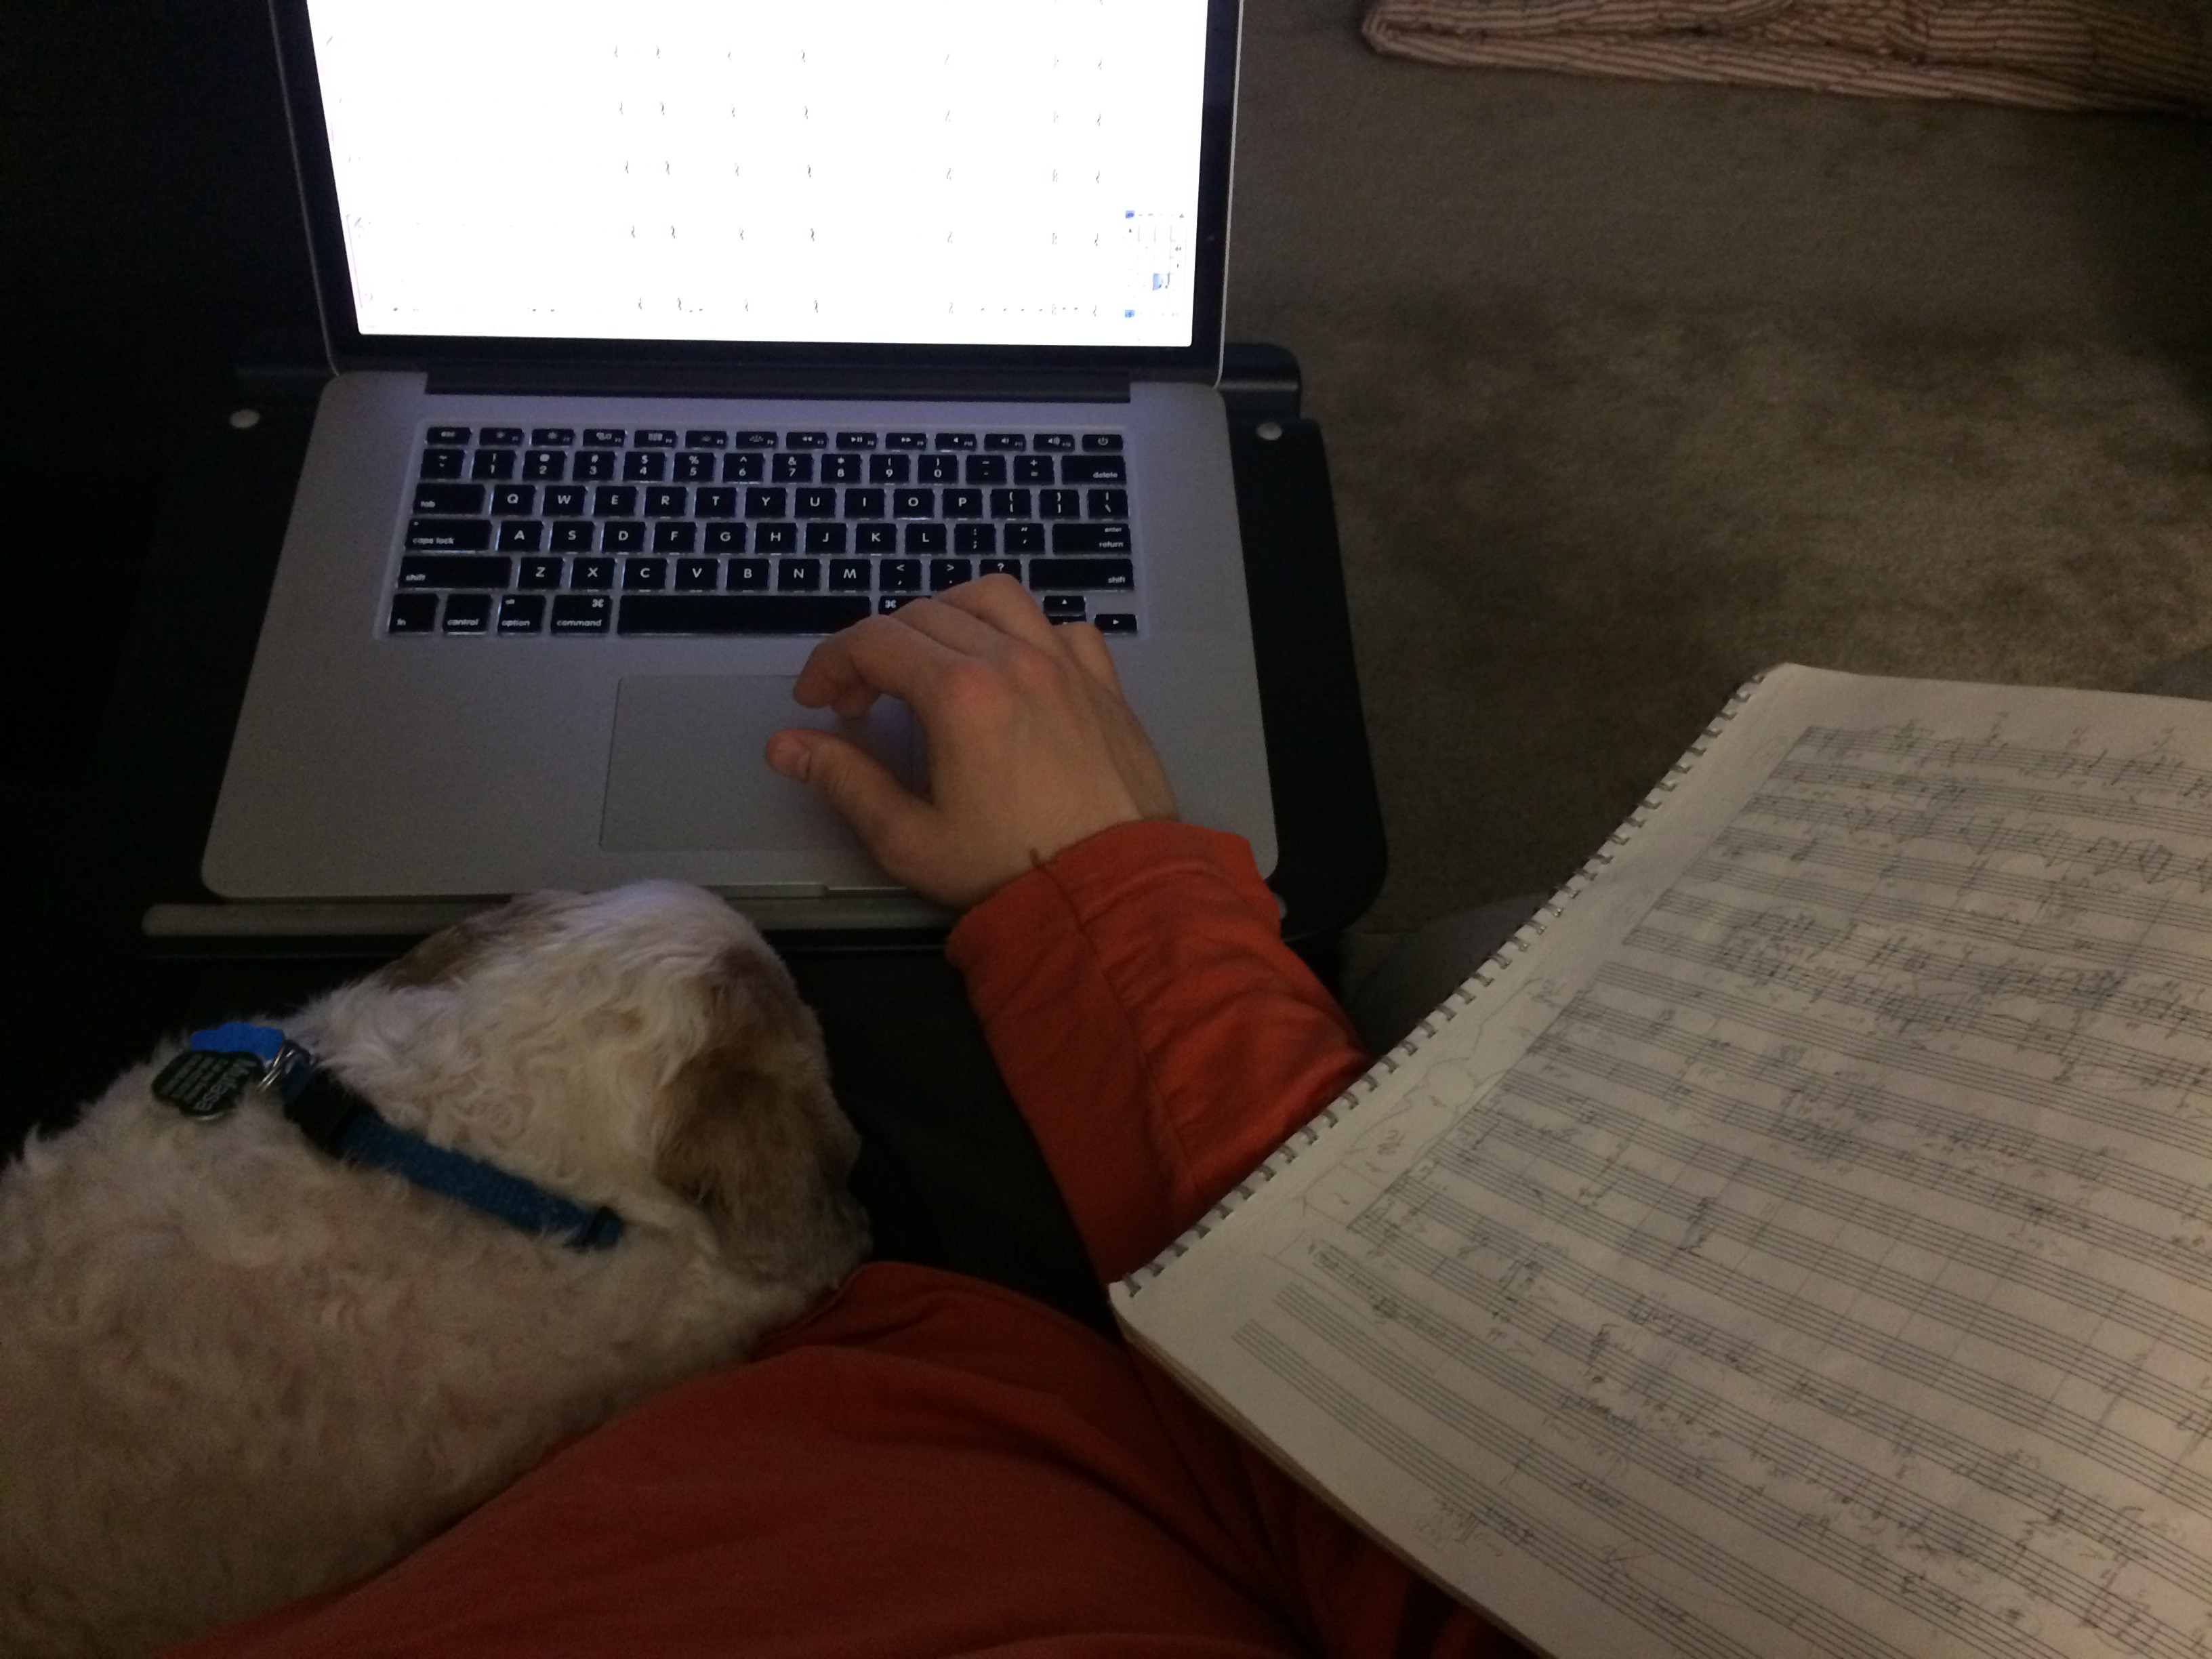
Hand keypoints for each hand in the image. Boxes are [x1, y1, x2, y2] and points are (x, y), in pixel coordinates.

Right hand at [765, 576, 1176, 909]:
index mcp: (960, 691)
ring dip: (947, 616)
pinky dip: (1024, 632)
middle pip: (925, 613)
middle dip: (877, 647)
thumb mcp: (908, 839)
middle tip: (860, 701)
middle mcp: (1014, 659)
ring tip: (927, 661)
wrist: (1114, 893)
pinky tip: (1011, 668)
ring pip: (995, 598)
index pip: (873, 640)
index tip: (815, 700)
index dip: (830, 663)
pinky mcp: (1104, 685)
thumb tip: (787, 746)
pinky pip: (1060, 627)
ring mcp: (1066, 665)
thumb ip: (844, 781)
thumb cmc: (1008, 870)